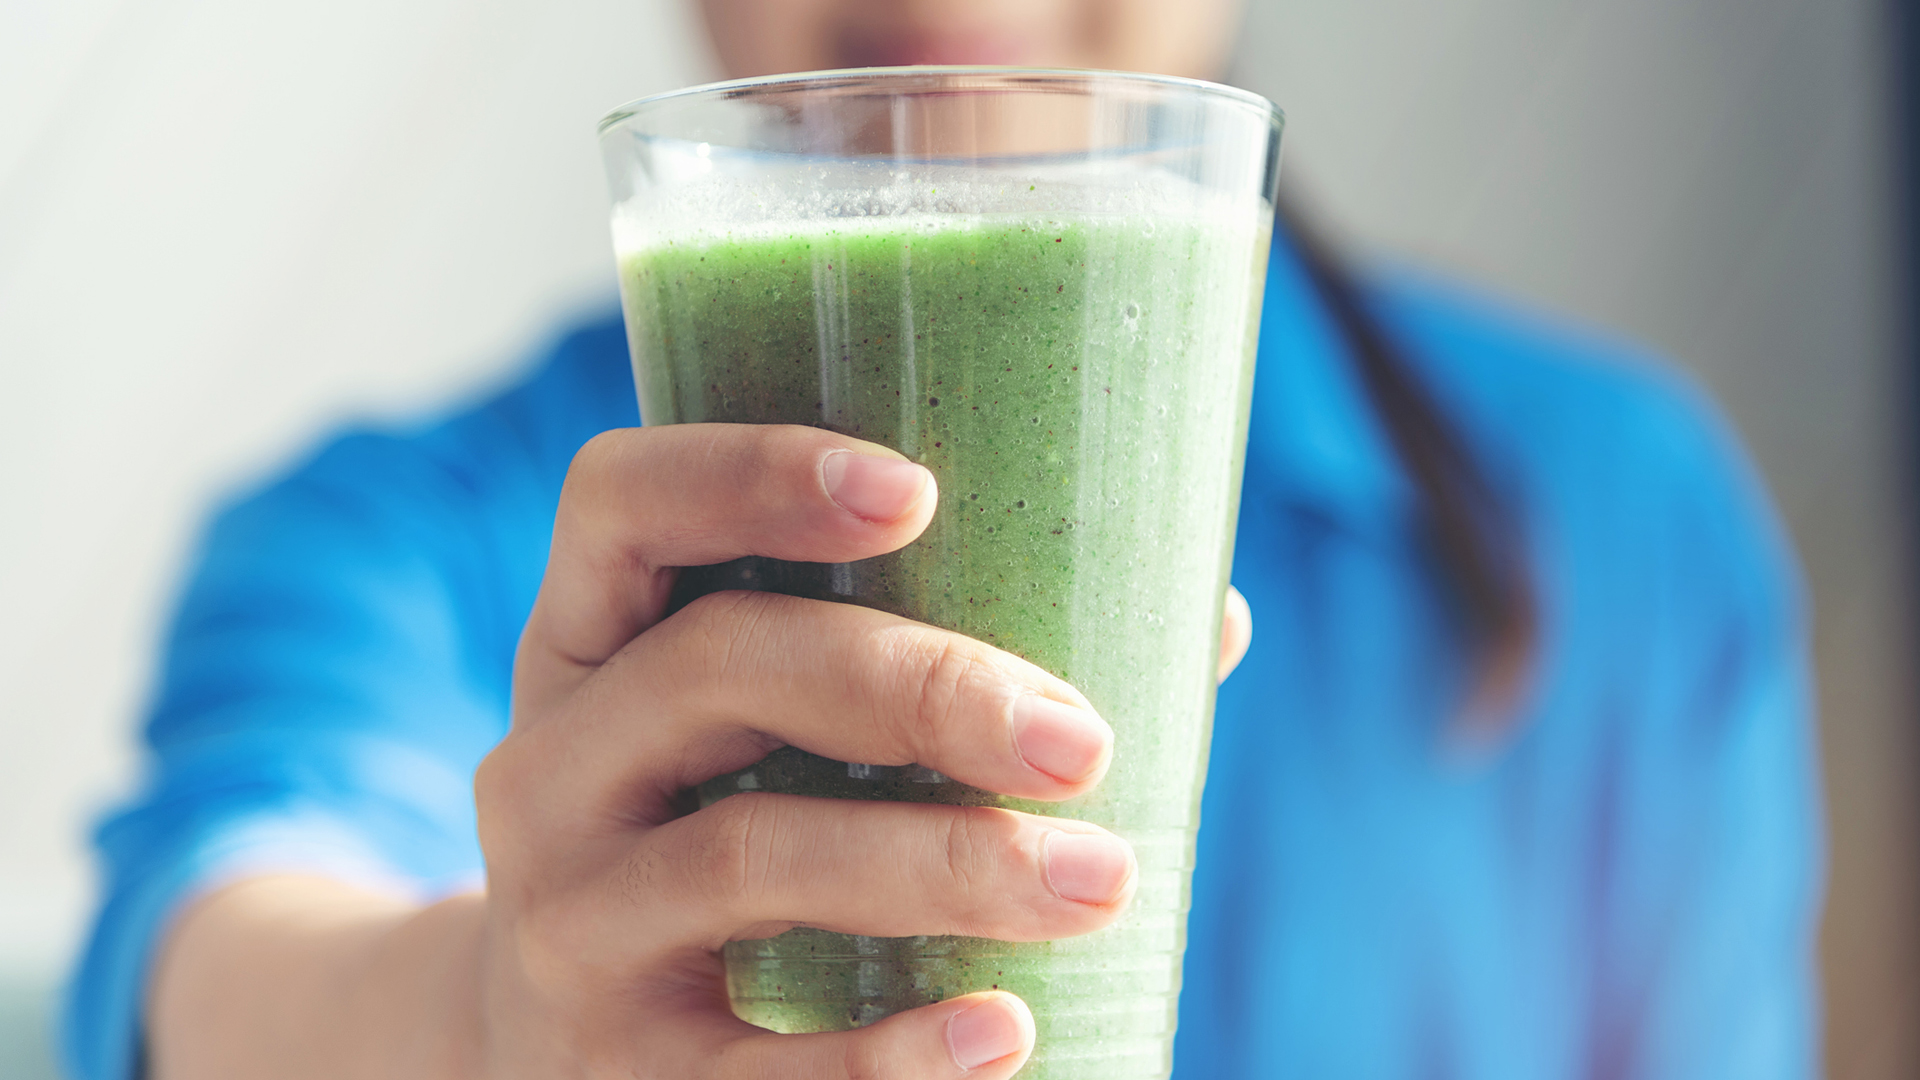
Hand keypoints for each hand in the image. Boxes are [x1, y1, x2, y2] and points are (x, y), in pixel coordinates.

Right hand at [149, 424, 1253, 1079]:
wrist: (565, 1057)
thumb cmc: (727, 845)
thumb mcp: (768, 742)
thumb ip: (944, 666)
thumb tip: (1210, 618)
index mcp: (591, 641)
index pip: (622, 500)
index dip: (751, 472)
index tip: (917, 487)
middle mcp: (549, 762)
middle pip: (717, 665)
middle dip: (918, 686)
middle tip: (1079, 739)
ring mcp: (564, 916)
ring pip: (745, 854)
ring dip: (944, 864)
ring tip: (1103, 879)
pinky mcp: (609, 1067)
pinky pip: (746, 1062)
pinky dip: (888, 1054)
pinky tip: (1006, 1029)